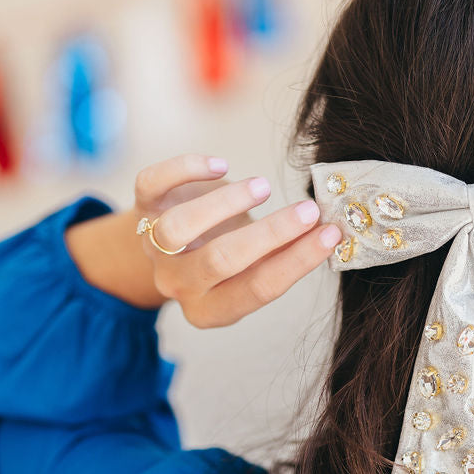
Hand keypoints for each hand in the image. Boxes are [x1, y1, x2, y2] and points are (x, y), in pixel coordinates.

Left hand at [135, 155, 341, 325]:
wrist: (173, 246)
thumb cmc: (230, 256)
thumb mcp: (255, 267)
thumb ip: (284, 254)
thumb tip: (331, 231)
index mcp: (210, 309)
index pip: (257, 289)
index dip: (297, 262)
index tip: (331, 235)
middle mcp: (179, 283)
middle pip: (221, 261)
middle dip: (270, 233)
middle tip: (309, 210)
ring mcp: (155, 247)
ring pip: (179, 228)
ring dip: (226, 203)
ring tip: (264, 186)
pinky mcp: (143, 207)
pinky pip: (152, 184)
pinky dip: (185, 169)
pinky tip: (221, 165)